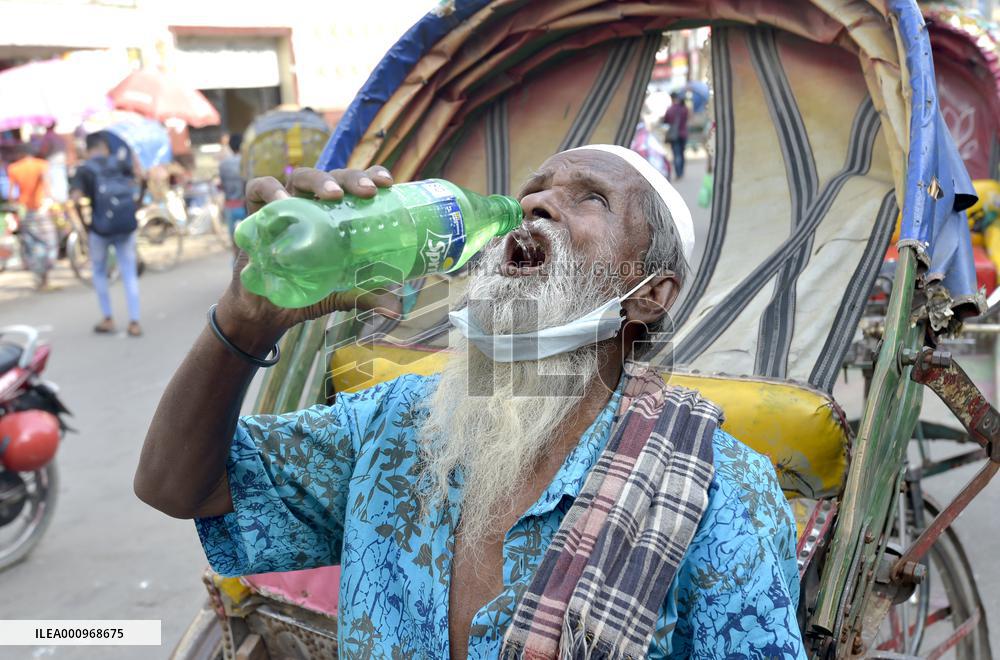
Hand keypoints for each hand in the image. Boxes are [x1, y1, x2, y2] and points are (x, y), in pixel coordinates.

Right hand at [218, 165, 400, 341]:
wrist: (267, 311)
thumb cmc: (306, 293)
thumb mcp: (340, 295)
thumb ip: (366, 296)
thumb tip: (396, 307)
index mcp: (337, 215)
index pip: (356, 185)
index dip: (372, 176)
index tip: (388, 184)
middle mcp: (314, 204)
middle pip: (334, 177)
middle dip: (352, 178)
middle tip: (368, 193)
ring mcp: (286, 204)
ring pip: (302, 177)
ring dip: (319, 179)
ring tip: (333, 194)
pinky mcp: (258, 212)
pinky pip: (259, 189)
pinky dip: (270, 190)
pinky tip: (282, 200)